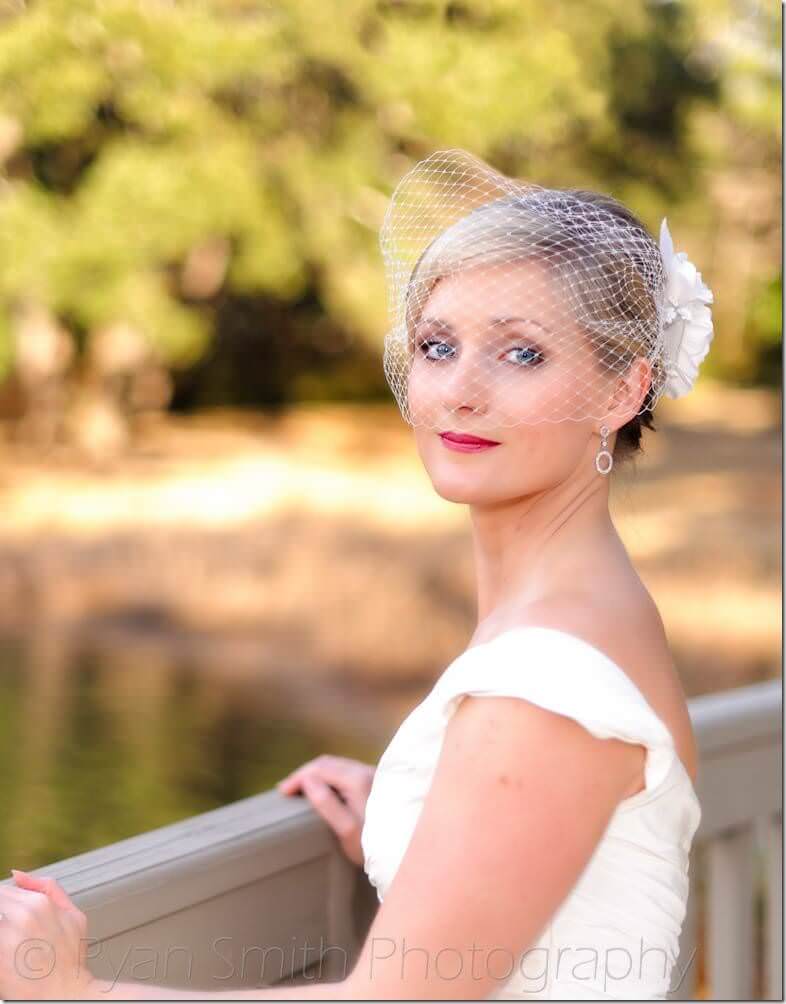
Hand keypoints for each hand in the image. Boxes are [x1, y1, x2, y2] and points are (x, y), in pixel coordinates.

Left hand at [0, 869, 95, 999]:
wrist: (65, 995)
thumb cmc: (70, 960)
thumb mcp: (74, 916)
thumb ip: (49, 888)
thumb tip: (17, 874)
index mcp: (40, 902)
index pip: (3, 891)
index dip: (5, 905)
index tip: (10, 920)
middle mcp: (21, 915)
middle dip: (3, 918)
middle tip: (13, 936)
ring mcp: (6, 938)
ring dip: (2, 931)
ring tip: (14, 947)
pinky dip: (0, 949)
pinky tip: (9, 958)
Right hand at [276, 755, 375, 866]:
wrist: (404, 850)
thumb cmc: (373, 845)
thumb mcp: (347, 830)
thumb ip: (326, 804)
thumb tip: (307, 780)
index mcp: (358, 779)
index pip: (320, 768)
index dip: (298, 777)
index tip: (282, 791)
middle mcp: (367, 770)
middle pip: (328, 763)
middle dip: (305, 773)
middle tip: (288, 789)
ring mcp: (373, 773)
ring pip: (338, 765)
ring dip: (317, 774)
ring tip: (301, 788)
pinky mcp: (376, 780)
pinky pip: (347, 770)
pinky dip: (330, 776)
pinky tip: (323, 787)